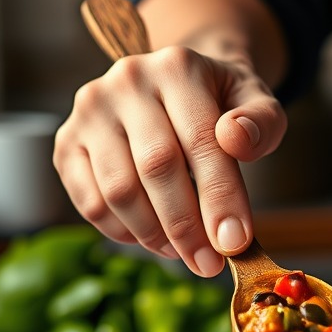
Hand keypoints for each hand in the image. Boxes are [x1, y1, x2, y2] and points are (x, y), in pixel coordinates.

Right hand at [53, 45, 286, 276]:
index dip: (220, 197)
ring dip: (155, 234)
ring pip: (119, 190)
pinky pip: (91, 203)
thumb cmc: (222, 104)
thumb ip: (263, 122)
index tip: (235, 242)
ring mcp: (90, 111)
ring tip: (185, 251)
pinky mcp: (67, 143)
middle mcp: (127, 81)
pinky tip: (153, 238)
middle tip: (209, 264)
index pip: (201, 141)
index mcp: (178, 68)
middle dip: (187, 226)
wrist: (178, 86)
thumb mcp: (257, 102)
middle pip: (156, 168)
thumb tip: (237, 140)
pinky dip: (124, 233)